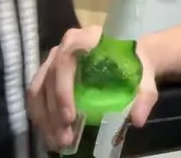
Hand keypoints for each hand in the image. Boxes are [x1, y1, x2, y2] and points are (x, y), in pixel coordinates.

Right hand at [27, 26, 159, 150]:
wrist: (130, 56)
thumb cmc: (134, 63)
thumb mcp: (145, 77)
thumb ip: (144, 96)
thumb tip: (138, 119)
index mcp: (87, 38)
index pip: (66, 62)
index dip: (63, 90)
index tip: (70, 117)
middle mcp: (65, 46)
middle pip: (49, 80)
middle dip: (54, 114)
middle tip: (64, 139)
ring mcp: (53, 59)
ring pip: (38, 90)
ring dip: (44, 119)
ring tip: (57, 141)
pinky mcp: (47, 72)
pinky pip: (36, 95)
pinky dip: (40, 116)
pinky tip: (50, 133)